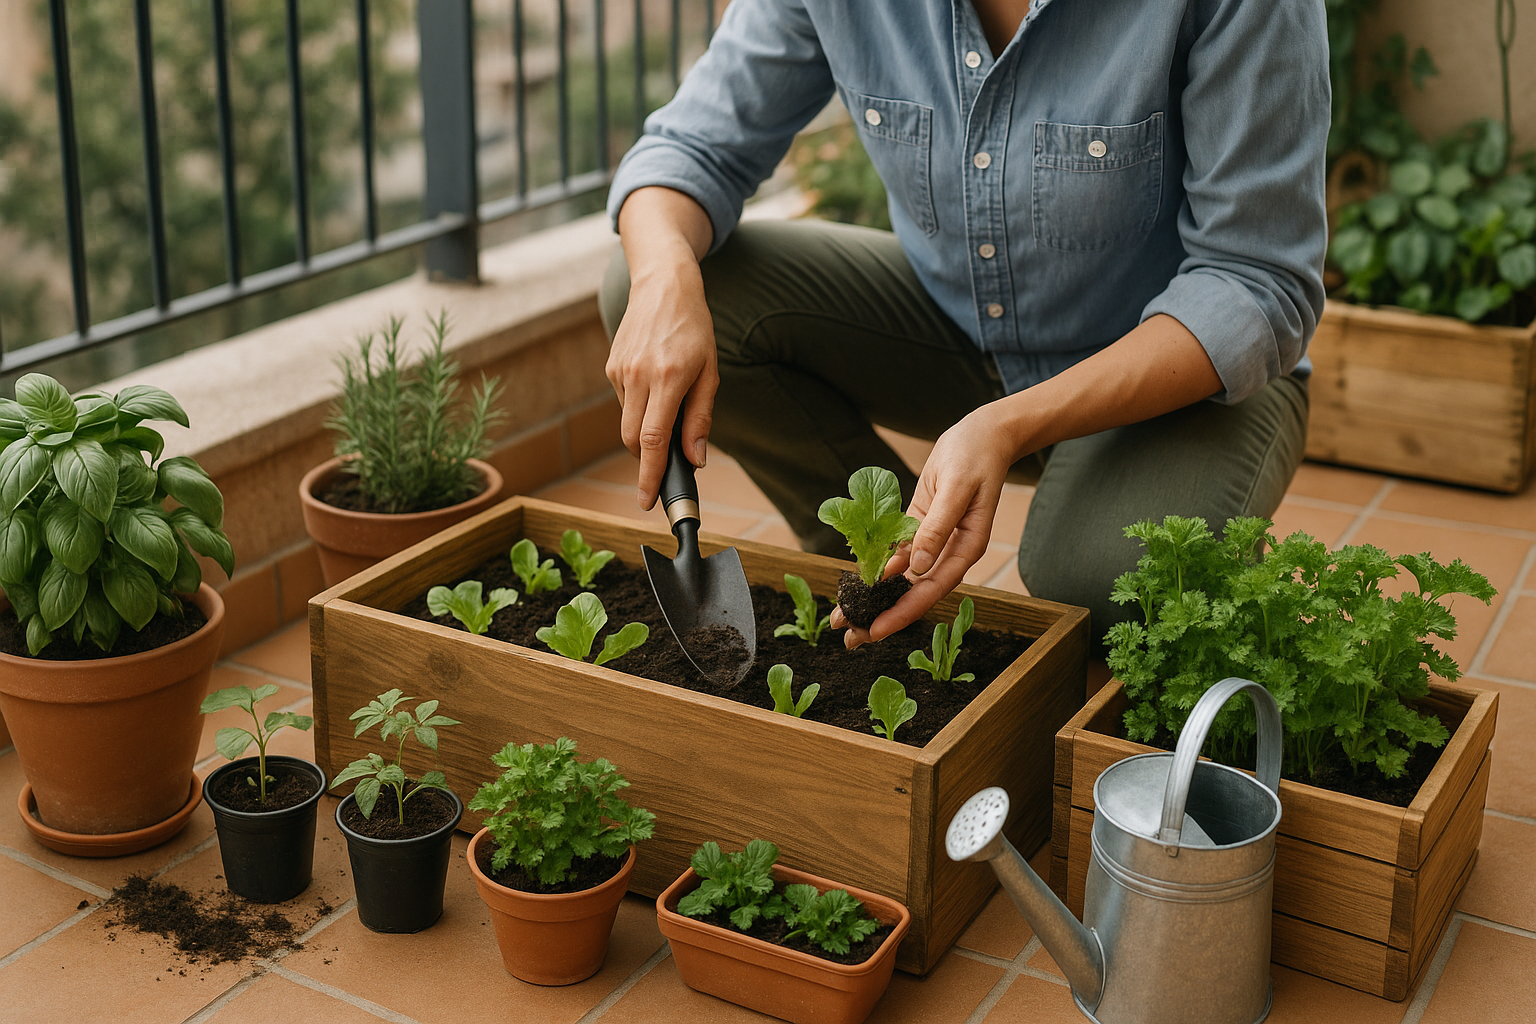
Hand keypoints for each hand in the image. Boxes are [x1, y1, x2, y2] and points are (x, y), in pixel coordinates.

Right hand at [609, 187, 717, 508]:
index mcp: (668, 378)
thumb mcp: (710, 372)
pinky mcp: (611, 366)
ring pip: (628, 423)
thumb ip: (700, 418)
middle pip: (634, 440)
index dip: (650, 476)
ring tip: (669, 404)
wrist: (663, 284)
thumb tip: (695, 459)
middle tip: (668, 462)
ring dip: (646, 430)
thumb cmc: (694, 329)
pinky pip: (625, 402)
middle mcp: (639, 376)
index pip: (653, 440)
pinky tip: (655, 384)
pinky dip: (640, 408)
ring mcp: (620, 371)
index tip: (647, 502)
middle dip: (647, 459)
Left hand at [832, 406, 1017, 647]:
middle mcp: (948, 552)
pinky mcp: (921, 524)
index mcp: (966, 549)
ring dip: (874, 596)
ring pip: (900, 577)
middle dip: (881, 615)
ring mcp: (933, 540)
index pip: (929, 591)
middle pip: (912, 592)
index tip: (875, 630)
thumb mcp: (956, 489)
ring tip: (844, 617)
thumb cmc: (976, 456)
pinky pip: (896, 553)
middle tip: (849, 637)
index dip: (901, 613)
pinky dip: (877, 568)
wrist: (984, 433)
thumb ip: (937, 528)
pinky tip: (856, 584)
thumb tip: (916, 568)